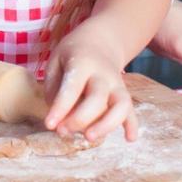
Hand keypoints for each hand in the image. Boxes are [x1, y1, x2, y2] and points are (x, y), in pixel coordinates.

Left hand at [42, 28, 138, 142]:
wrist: (100, 41)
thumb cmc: (72, 55)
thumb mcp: (55, 62)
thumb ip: (54, 88)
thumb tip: (59, 117)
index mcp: (82, 62)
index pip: (72, 87)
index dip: (60, 108)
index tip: (49, 125)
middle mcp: (103, 74)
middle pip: (98, 98)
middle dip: (80, 119)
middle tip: (62, 131)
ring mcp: (117, 84)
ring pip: (120, 106)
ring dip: (106, 125)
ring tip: (89, 138)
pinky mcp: (125, 94)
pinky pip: (132, 111)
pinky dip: (132, 125)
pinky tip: (129, 139)